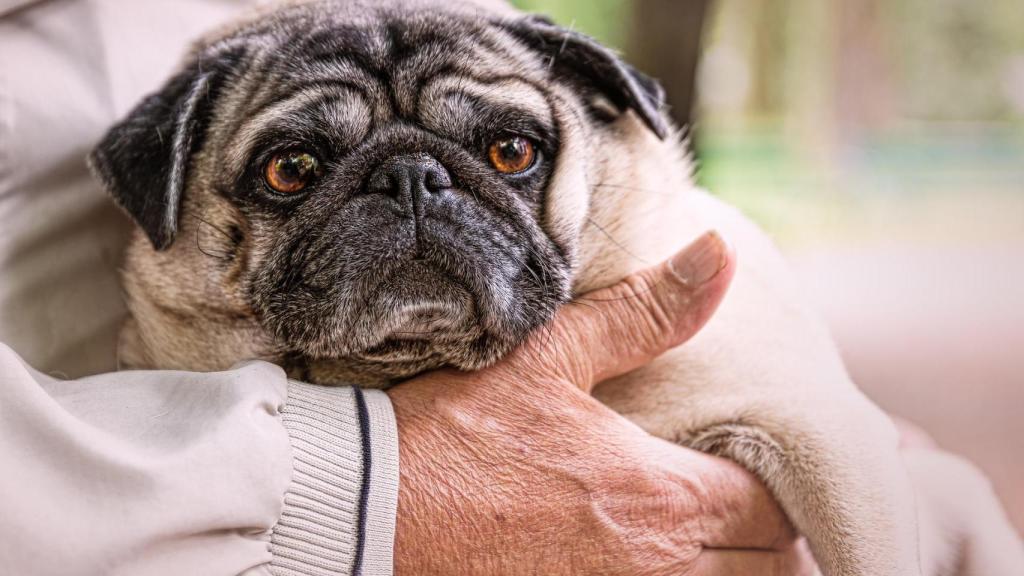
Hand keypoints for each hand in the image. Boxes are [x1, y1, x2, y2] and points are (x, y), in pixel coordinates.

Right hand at [388, 231, 817, 575]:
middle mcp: (653, 566)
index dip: (775, 486)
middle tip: (747, 508)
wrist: (369, 512)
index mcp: (659, 494)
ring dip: (731, 569)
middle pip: (766, 570)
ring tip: (714, 541)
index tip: (754, 462)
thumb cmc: (457, 432)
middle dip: (768, 540)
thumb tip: (720, 255)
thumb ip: (646, 313)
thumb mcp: (550, 357)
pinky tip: (650, 561)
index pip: (772, 509)